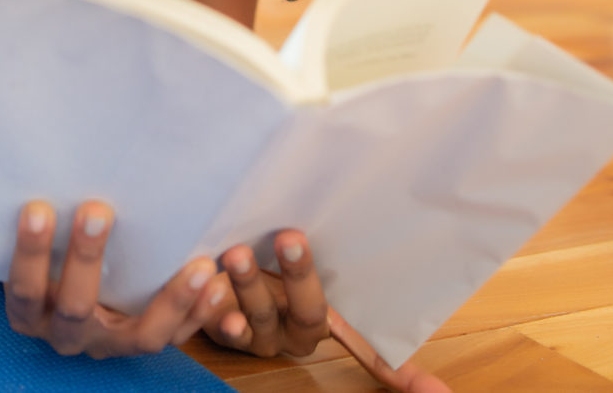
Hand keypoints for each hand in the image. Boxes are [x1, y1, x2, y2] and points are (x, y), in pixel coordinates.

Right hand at [3, 200, 239, 358]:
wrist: (66, 300)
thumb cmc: (48, 256)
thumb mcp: (38, 244)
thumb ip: (39, 216)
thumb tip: (51, 147)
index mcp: (30, 313)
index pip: (24, 289)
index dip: (30, 253)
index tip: (37, 208)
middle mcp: (67, 335)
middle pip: (75, 309)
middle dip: (86, 258)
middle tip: (97, 210)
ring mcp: (109, 344)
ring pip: (141, 335)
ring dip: (171, 299)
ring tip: (198, 264)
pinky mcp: (142, 344)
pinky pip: (177, 336)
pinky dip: (199, 311)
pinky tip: (215, 279)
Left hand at [210, 232, 452, 392]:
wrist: (208, 271)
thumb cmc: (263, 258)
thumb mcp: (295, 255)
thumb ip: (320, 245)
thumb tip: (385, 248)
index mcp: (324, 320)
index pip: (373, 351)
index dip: (404, 375)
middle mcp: (297, 334)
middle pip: (309, 311)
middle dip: (300, 275)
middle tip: (289, 237)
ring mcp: (260, 338)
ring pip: (261, 316)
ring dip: (250, 285)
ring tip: (237, 252)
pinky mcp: (222, 333)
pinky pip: (222, 328)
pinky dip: (216, 311)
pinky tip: (211, 291)